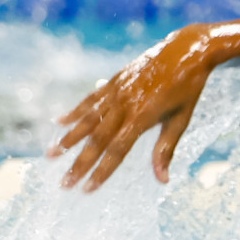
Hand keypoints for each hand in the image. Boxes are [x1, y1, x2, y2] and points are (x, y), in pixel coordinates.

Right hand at [49, 25, 215, 191]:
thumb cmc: (188, 89)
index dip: (102, 172)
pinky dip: (75, 111)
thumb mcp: (181, 120)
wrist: (188, 50)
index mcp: (143, 117)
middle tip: (64, 183)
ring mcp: (117, 91)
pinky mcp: (115, 80)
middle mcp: (125, 104)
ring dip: (68, 139)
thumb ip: (166, 149)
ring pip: (88, 119)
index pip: (117, 151)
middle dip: (79, 163)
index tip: (87, 189)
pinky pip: (91, 99)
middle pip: (97, 139)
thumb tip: (162, 180)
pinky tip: (60, 122)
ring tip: (51, 155)